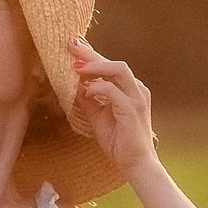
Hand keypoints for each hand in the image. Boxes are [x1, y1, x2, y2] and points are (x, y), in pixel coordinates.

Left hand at [66, 37, 159, 175]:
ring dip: (95, 65)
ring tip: (76, 67)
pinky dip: (97, 88)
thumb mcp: (98, 116)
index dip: (92, 54)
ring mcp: (137, 98)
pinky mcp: (132, 109)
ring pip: (118, 69)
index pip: (110, 66)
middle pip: (114, 62)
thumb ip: (89, 100)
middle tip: (71, 43)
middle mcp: (136, 89)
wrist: (135, 164)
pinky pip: (112, 91)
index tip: (74, 44)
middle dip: (91, 53)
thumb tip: (76, 86)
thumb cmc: (119, 141)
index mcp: (130, 89)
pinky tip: (84, 92)